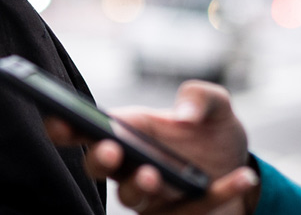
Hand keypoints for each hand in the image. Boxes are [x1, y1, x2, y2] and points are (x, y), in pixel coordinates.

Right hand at [45, 80, 259, 213]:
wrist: (239, 165)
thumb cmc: (212, 131)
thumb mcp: (217, 106)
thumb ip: (203, 97)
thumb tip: (184, 115)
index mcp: (129, 131)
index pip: (85, 131)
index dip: (64, 126)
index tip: (58, 119)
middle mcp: (131, 165)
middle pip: (100, 168)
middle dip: (99, 161)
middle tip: (111, 150)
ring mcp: (152, 194)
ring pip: (133, 198)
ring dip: (141, 186)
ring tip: (155, 174)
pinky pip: (191, 212)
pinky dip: (218, 195)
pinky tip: (243, 178)